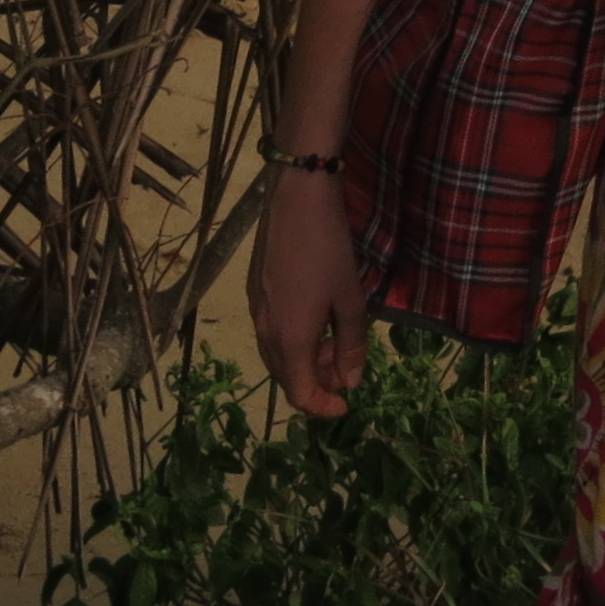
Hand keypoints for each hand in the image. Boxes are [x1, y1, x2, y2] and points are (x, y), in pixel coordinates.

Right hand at [248, 164, 371, 415]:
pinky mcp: (253, 291)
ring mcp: (255, 311)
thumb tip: (351, 380)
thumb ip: (352, 344)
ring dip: (304, 360)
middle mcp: (266, 331)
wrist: (295, 199)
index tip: (345, 404)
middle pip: (286, 377)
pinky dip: (292, 340)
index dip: (322, 406)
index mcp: (290, 339)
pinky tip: (314, 318)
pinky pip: (271, 332)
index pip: (299, 393)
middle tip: (345, 366)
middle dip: (316, 381)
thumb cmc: (329, 250)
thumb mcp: (350, 298)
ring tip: (333, 341)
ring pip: (277, 355)